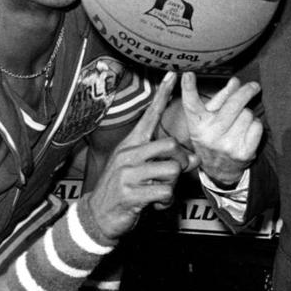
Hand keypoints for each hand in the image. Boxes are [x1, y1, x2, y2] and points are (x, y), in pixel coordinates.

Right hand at [87, 72, 183, 239]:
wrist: (97, 216)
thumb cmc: (123, 190)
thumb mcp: (142, 171)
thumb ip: (165, 161)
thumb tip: (192, 159)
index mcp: (131, 145)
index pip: (149, 116)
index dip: (162, 95)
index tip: (172, 75)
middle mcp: (128, 154)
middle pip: (171, 146)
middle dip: (180, 163)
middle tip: (173, 176)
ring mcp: (127, 173)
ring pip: (171, 170)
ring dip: (171, 186)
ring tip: (157, 192)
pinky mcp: (129, 193)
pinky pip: (165, 192)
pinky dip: (165, 202)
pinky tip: (154, 204)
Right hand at [169, 73, 261, 186]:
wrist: (219, 170)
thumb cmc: (213, 135)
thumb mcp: (209, 118)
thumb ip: (221, 98)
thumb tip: (235, 81)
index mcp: (198, 124)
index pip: (191, 104)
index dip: (189, 89)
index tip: (188, 75)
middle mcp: (210, 135)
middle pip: (234, 104)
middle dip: (246, 91)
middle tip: (254, 86)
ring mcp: (227, 145)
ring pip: (248, 114)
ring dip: (248, 114)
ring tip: (239, 123)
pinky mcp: (243, 153)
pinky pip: (257, 126)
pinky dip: (255, 125)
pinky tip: (246, 132)